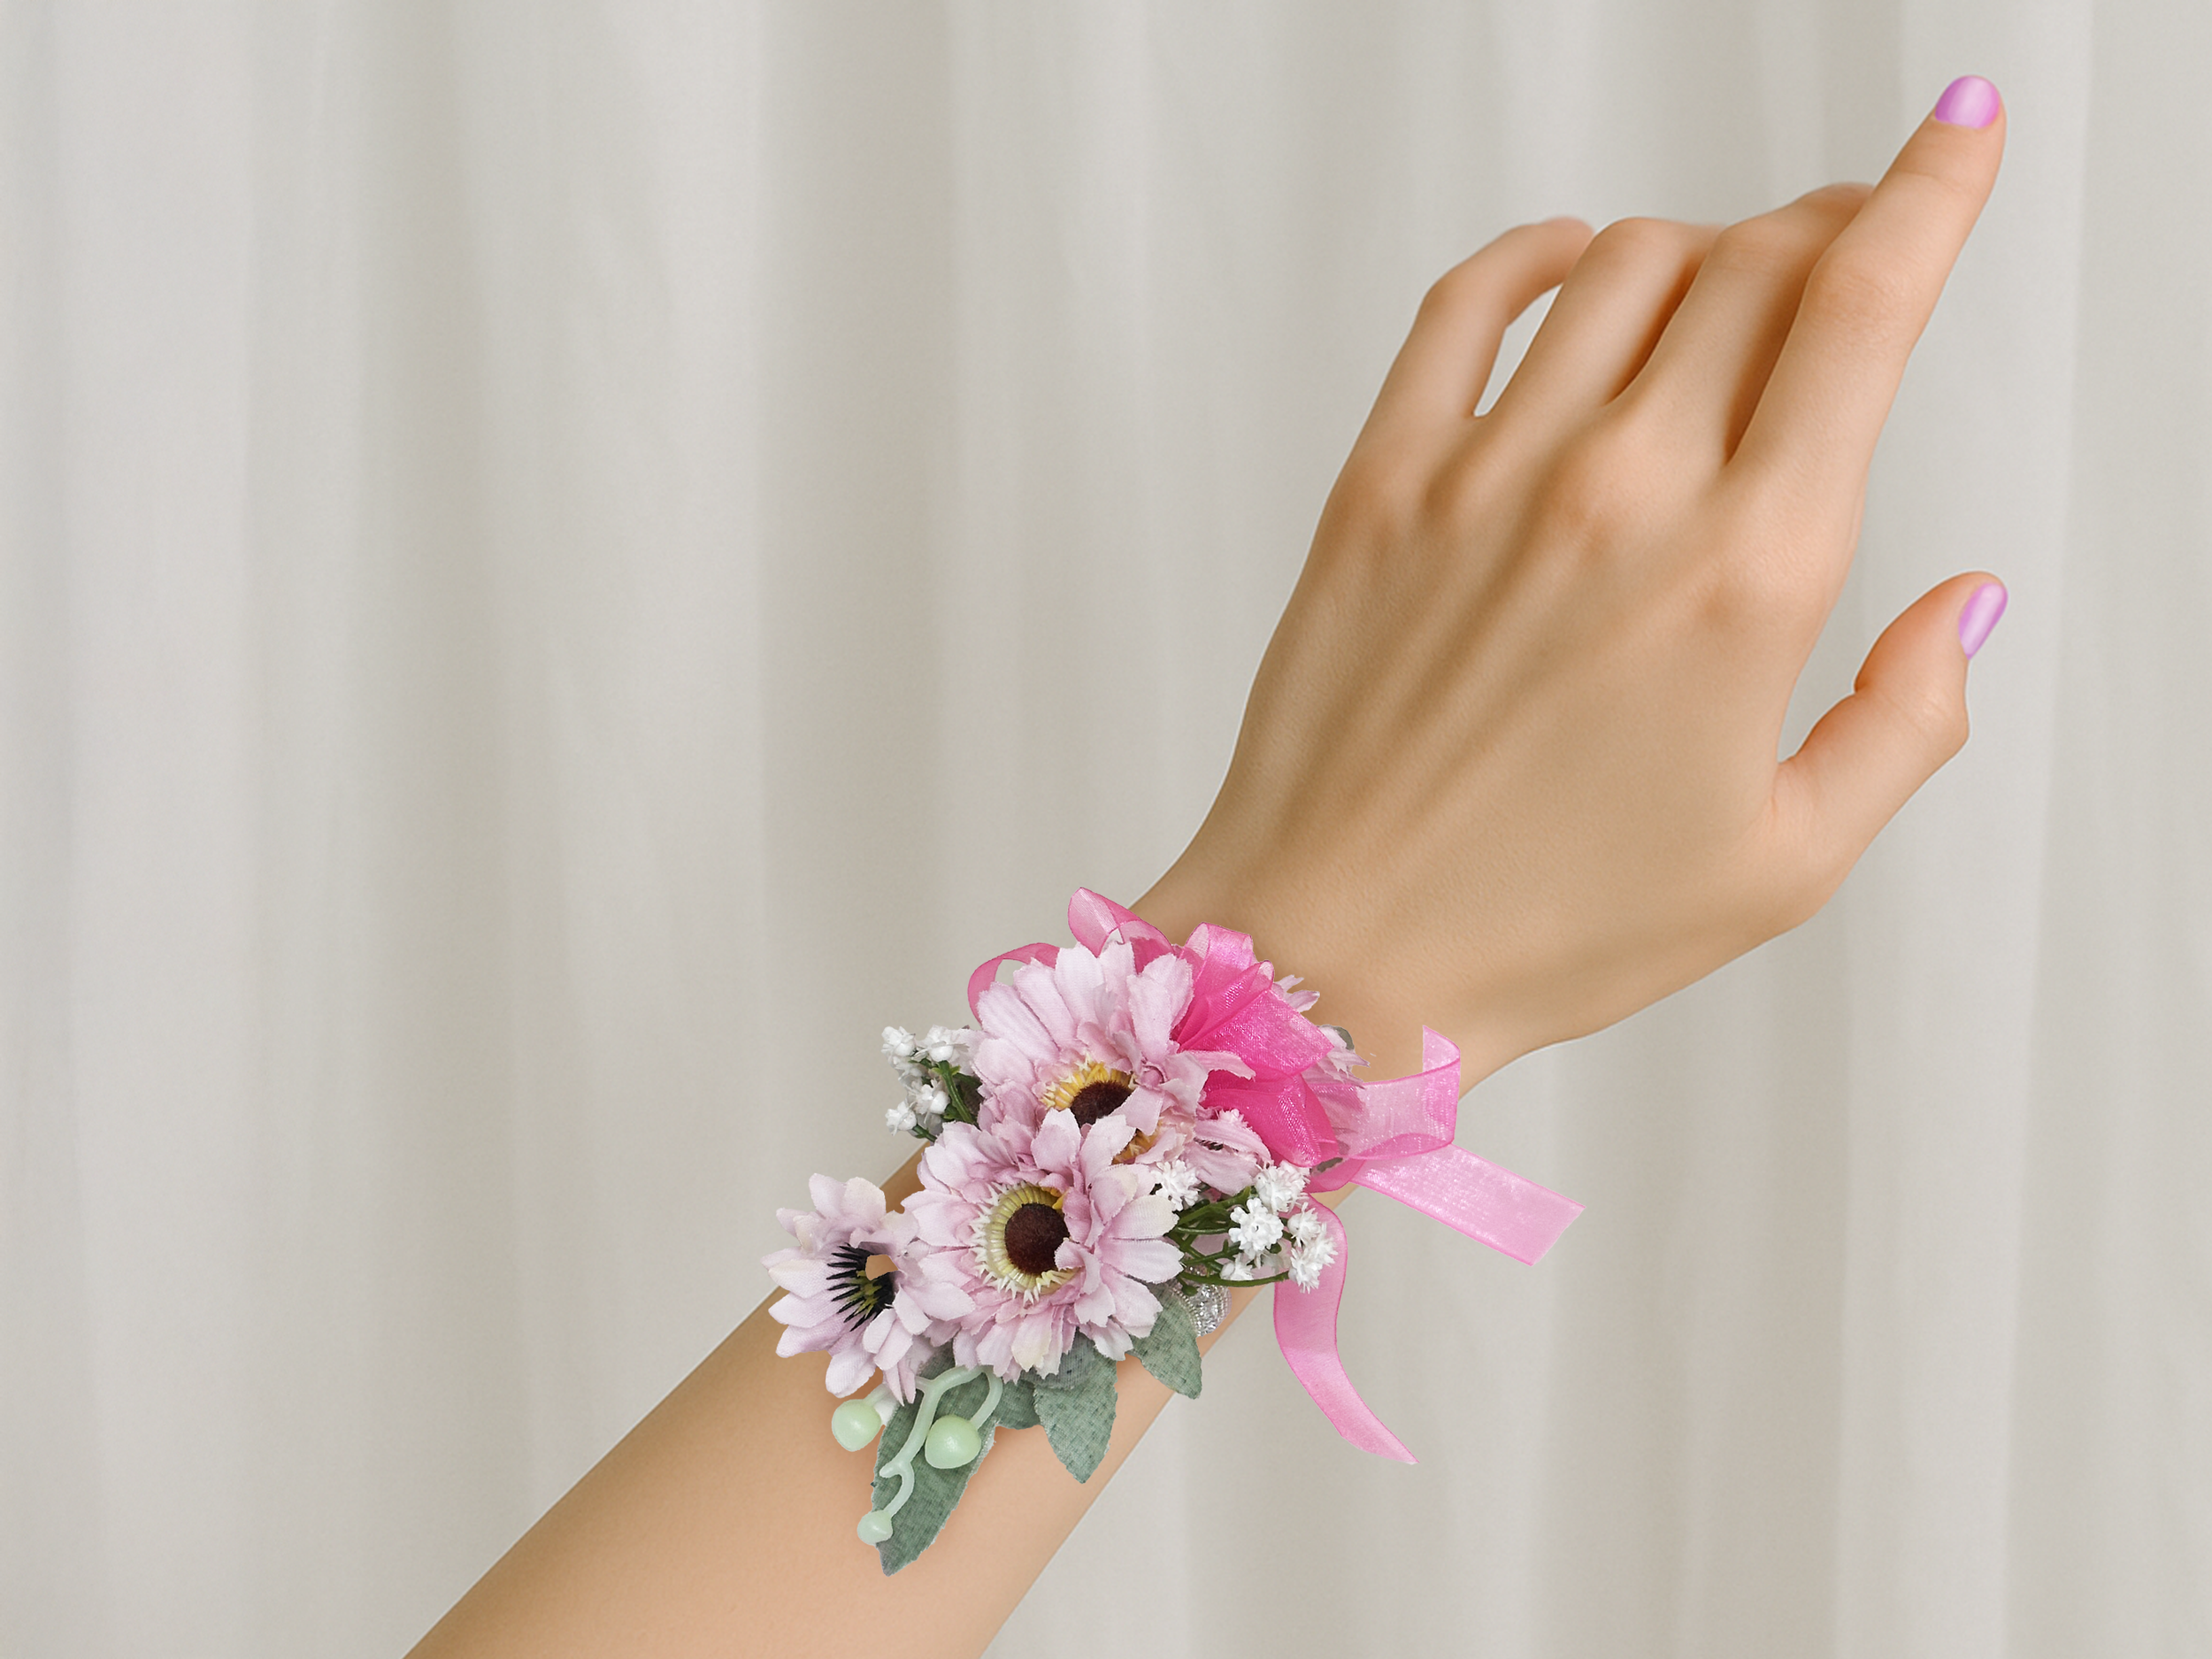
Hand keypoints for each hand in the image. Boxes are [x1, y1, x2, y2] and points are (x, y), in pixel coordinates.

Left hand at [1138, 80, 2007, 1085]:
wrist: (1333, 953)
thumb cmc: (1550, 927)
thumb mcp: (1782, 863)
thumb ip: (1907, 720)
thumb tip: (1968, 601)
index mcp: (1750, 577)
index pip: (1864, 310)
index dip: (1934, 193)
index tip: (1964, 132)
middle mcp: (1623, 493)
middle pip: (1757, 264)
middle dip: (1830, 228)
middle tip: (1847, 251)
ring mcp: (1489, 474)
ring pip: (1625, 263)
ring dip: (1701, 248)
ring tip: (1721, 295)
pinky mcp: (1381, 483)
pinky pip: (1465, 302)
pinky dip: (1536, 255)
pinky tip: (1570, 271)